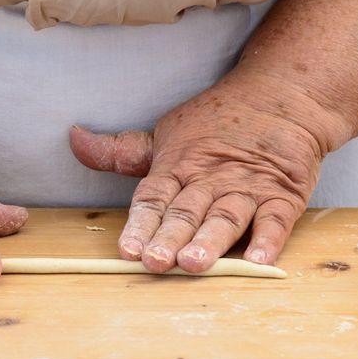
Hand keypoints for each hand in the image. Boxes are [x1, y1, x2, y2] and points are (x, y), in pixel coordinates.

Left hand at [69, 76, 331, 272]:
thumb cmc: (217, 122)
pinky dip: (267, 240)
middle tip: (157, 261)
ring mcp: (247, 188)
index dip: (139, 224)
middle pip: (187, 211)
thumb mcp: (166, 135)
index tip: (127, 249)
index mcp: (178, 167)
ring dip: (211, 240)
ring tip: (196, 263)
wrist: (282, 96)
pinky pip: (276, 220)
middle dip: (170, 237)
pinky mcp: (283, 196)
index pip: (154, 198)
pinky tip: (257, 260)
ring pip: (226, 216)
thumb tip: (74, 137)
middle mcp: (210, 180)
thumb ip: (122, 152)